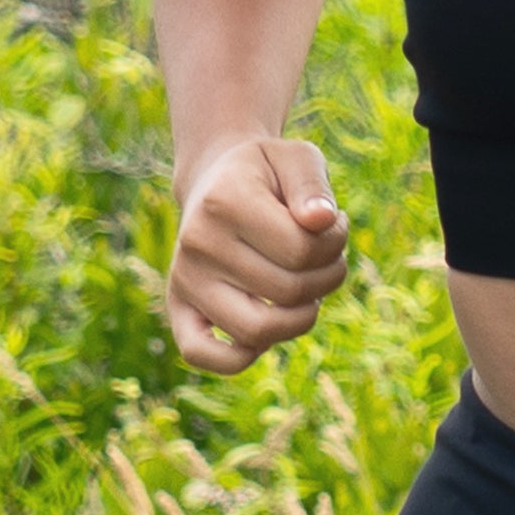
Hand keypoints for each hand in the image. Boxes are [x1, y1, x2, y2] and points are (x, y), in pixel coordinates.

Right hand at [164, 137, 349, 374]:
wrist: (216, 180)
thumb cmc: (266, 173)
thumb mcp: (296, 158)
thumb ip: (312, 185)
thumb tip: (322, 221)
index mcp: (225, 201)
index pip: (302, 249)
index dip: (336, 241)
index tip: (333, 223)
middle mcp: (197, 245)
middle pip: (288, 292)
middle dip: (328, 276)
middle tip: (328, 255)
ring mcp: (184, 281)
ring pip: (257, 331)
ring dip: (303, 317)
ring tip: (309, 288)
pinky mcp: (178, 309)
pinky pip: (202, 355)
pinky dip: (243, 355)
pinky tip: (271, 324)